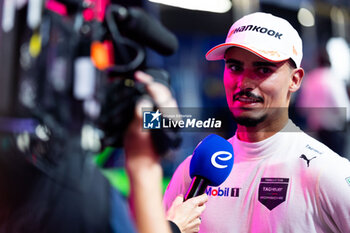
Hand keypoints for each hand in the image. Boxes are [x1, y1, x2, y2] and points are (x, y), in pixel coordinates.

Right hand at [124, 70, 178, 232]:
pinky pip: (160, 106)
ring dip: (154, 90)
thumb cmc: (139, 151)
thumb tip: (143, 102)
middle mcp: (169, 119)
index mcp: (165, 121)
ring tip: (142, 84)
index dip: (150, 84)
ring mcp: (168, 121)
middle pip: (165, 95)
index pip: (161, 96)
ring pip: (164, 99)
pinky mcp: (164, 123)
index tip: (140, 77)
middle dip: (153, 84)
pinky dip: (153, 98)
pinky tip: (145, 96)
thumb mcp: (136, 132)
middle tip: (140, 79)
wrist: (143, 164)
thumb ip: (140, 116)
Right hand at [167, 194, 207, 232]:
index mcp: (193, 203)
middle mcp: (197, 211)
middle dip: (199, 205)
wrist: (173, 228)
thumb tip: (180, 197)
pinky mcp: (197, 227)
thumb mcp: (174, 204)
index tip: (202, 196)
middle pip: (203, 206)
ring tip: (187, 216)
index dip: (203, 196)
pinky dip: (193, 222)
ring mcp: (198, 220)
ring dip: (195, 215)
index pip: (204, 197)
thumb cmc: (174, 218)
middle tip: (192, 206)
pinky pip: (197, 223)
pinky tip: (187, 222)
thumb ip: (179, 198)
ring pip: (200, 215)